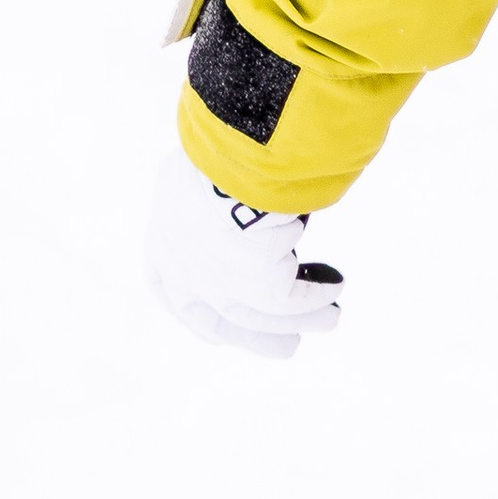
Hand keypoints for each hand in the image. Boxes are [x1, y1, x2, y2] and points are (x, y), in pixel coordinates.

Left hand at [147, 144, 344, 359]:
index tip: (221, 331)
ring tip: (330, 319)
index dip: (198, 315)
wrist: (231, 156)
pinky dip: (314, 298)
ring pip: (261, 313)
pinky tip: (334, 289)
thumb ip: (216, 197)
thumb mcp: (201, 173)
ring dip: (300, 320)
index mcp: (163, 246)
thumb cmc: (220, 151)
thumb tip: (248, 199)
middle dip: (257, 336)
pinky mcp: (257, 286)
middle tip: (289, 348)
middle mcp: (187, 274)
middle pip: (222, 317)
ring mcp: (221, 285)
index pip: (173, 294)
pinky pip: (290, 298)